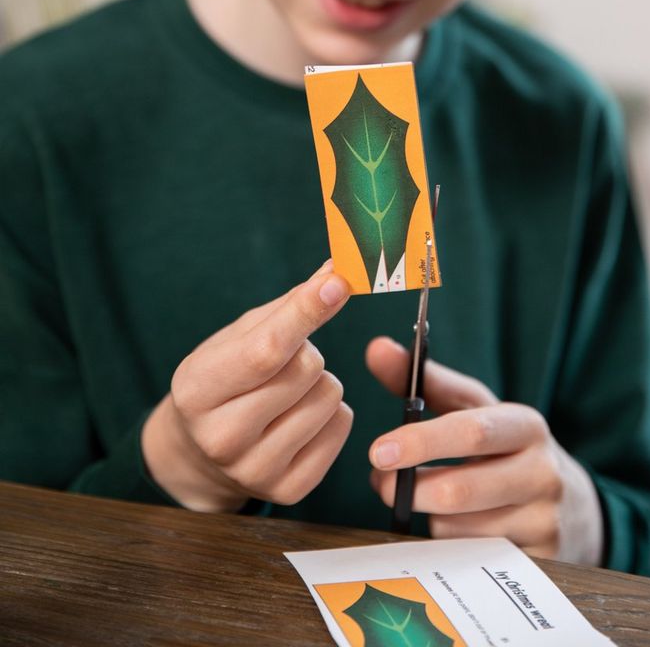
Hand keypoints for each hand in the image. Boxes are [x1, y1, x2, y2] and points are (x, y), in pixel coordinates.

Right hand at [141, 262, 351, 511]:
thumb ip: (290, 305)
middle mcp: (221, 438)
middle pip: (306, 370)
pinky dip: (331, 414)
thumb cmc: (226, 378)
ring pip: (329, 397)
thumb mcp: (239, 336)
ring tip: (289, 393)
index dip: (306, 312)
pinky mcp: (288, 491)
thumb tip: (338, 270)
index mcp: (196, 390)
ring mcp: (254, 471)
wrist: (201, 453)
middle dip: (307, 353)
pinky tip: (299, 418)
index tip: (338, 282)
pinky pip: (342, 427)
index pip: (264, 350)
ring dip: (320, 383)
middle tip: (283, 363)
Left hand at [366, 337, 602, 564]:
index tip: (377, 451)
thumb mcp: (474, 408)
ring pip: (457, 530)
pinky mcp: (539, 564)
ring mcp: (543, 523)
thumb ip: (424, 380)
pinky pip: (470, 561)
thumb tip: (376, 347)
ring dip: (427, 517)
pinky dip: (448, 545)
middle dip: (408, 489)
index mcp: (526, 425)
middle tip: (379, 482)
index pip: (471, 432)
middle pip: (459, 491)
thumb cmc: (504, 446)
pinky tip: (453, 528)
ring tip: (428, 500)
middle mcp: (542, 474)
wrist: (570, 504)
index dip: (421, 442)